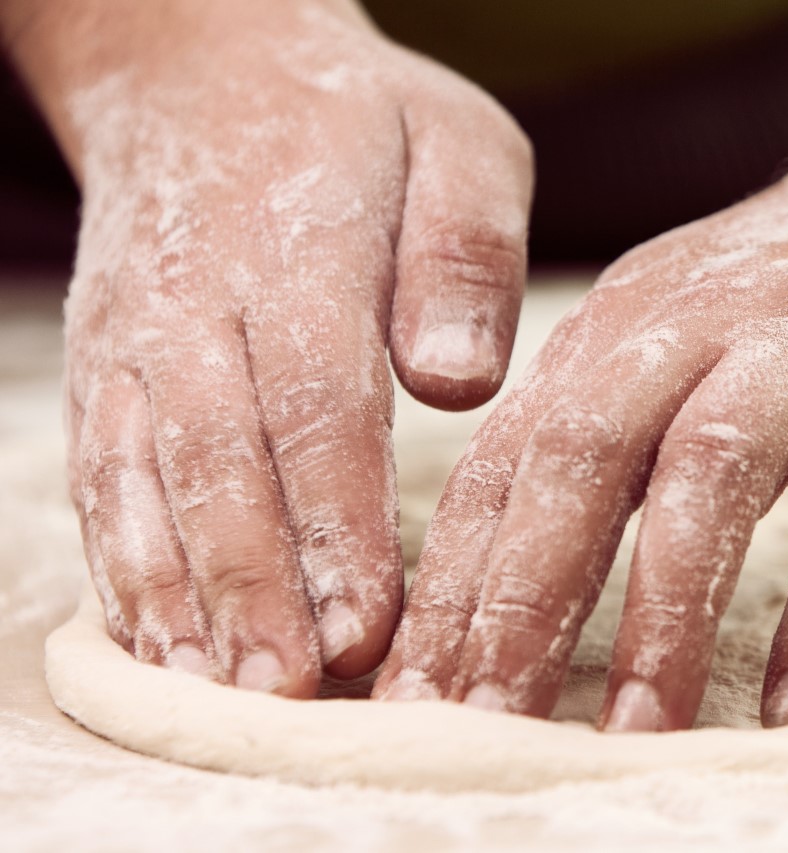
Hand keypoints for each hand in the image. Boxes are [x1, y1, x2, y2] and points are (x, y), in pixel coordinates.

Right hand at [62, 1, 531, 694]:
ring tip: (218, 694)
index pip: (316, 403)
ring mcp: (137, 338)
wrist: (203, 67)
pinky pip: (104, 472)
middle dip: (254, 585)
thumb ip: (463, 251)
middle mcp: (200, 303)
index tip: (366, 623)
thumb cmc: (360, 123)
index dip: (335, 522)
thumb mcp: (454, 142)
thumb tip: (456, 376)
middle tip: (291, 694)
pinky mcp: (107, 366)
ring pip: (146, 479)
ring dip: (180, 595)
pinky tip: (156, 640)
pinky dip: (124, 562)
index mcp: (299, 247)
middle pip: (220, 459)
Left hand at [373, 139, 787, 728]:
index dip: (453, 579)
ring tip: (639, 734)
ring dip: (667, 611)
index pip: (508, 459)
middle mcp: (695, 321)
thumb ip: (594, 438)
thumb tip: (492, 588)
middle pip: (583, 457)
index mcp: (616, 327)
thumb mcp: (673, 344)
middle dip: (526, 599)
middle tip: (488, 724)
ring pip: (713, 472)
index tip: (414, 694)